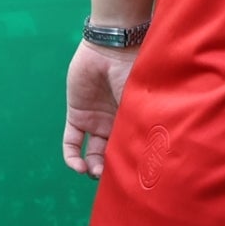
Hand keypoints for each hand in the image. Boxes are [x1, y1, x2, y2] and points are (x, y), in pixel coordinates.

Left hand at [63, 41, 136, 177]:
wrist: (111, 49)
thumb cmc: (134, 72)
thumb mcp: (143, 101)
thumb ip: (143, 125)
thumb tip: (152, 155)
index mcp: (134, 119)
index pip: (131, 147)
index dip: (130, 162)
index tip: (131, 174)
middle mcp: (116, 123)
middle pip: (112, 153)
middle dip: (111, 168)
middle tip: (110, 176)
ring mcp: (96, 120)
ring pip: (92, 152)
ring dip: (92, 166)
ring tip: (93, 173)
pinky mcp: (77, 116)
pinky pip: (72, 141)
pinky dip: (72, 156)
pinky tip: (77, 166)